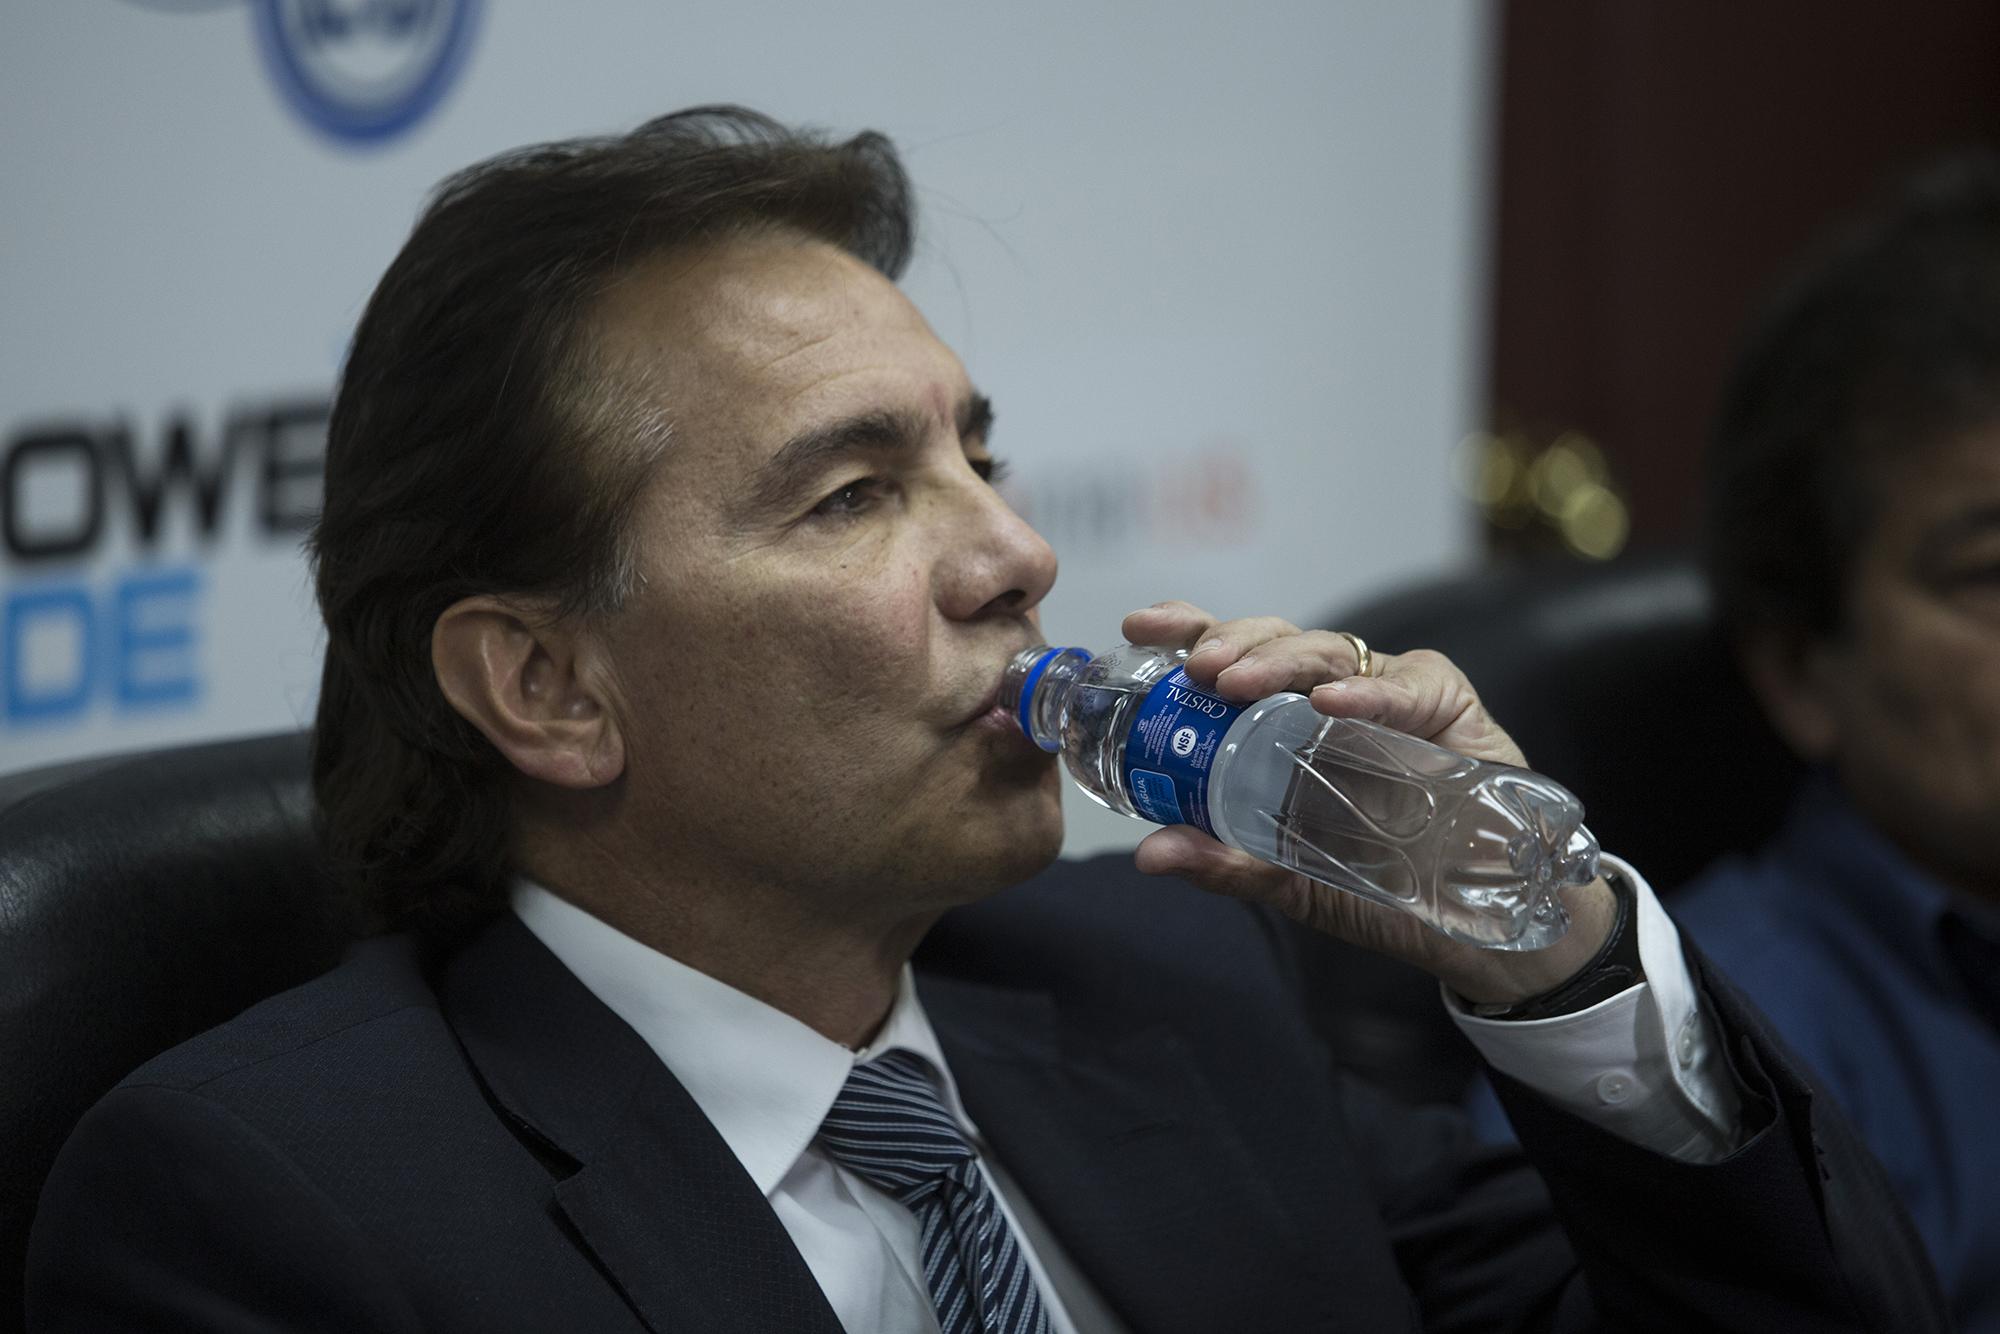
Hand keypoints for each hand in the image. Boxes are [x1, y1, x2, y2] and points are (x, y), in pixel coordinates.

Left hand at [1119, 602, 1614, 1005]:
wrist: (1479, 926)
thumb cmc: (1385, 888)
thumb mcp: (1292, 881)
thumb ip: (1226, 863)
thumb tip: (1149, 853)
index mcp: (1284, 723)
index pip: (1231, 657)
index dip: (1187, 630)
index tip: (1137, 627)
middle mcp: (1331, 695)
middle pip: (1274, 640)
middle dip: (1229, 642)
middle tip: (1193, 668)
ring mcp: (1389, 693)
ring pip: (1328, 650)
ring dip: (1278, 659)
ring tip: (1236, 682)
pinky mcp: (1448, 703)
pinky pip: (1406, 686)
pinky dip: (1368, 692)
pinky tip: (1332, 705)